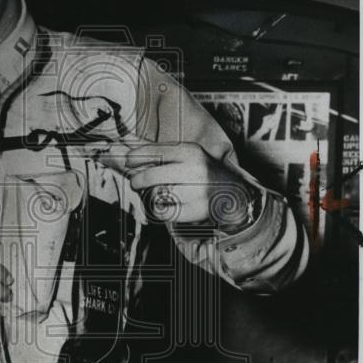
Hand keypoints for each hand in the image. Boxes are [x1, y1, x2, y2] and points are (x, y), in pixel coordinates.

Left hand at [99, 142, 256, 230]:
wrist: (235, 194)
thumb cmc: (204, 173)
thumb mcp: (189, 157)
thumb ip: (164, 156)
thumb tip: (128, 156)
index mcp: (191, 151)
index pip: (155, 152)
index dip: (136, 157)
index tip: (127, 161)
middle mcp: (195, 168)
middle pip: (150, 176)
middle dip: (137, 181)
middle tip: (136, 184)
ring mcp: (197, 190)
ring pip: (156, 195)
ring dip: (151, 196)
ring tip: (158, 194)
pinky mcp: (197, 210)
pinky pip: (164, 212)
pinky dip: (161, 210)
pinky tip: (167, 206)